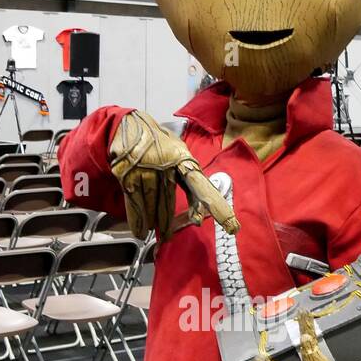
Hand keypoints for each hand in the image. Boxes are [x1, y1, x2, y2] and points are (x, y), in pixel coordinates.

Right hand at [109, 110, 240, 240]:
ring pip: (152, 206)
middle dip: (167, 222)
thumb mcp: (178, 153)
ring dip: (153, 221)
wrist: (128, 125)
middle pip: (168, 203)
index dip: (217, 207)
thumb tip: (199, 208)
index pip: (203, 188)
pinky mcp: (128, 176)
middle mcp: (166, 166)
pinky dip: (137, 220)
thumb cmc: (159, 142)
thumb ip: (189, 177)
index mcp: (184, 160)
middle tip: (167, 235)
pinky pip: (135, 204)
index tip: (232, 225)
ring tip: (153, 230)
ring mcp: (146, 171)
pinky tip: (140, 230)